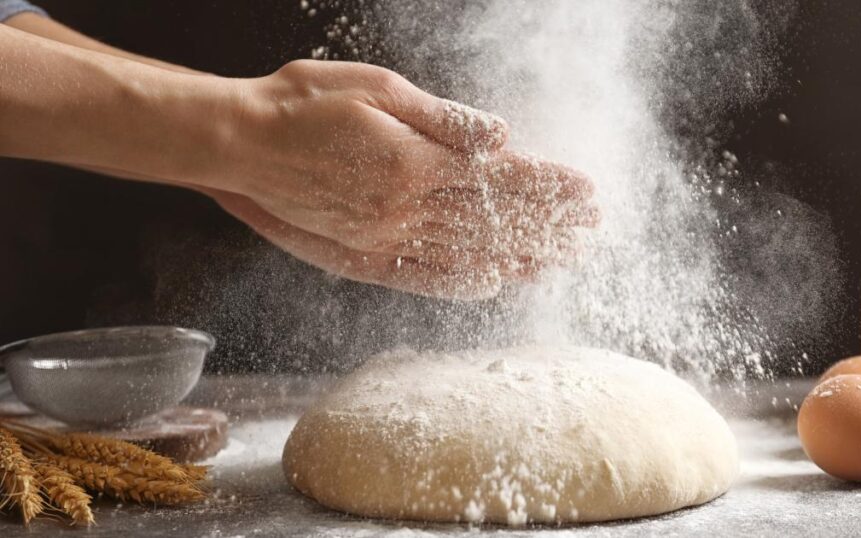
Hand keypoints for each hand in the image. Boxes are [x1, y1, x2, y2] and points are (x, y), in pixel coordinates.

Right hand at [204, 60, 598, 298]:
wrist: (237, 144)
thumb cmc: (303, 104)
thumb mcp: (377, 90)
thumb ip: (443, 120)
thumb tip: (502, 137)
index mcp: (413, 163)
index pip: (499, 181)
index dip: (548, 187)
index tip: (586, 192)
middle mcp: (403, 209)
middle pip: (491, 222)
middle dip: (547, 225)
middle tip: (590, 230)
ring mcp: (382, 238)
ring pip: (465, 253)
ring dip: (518, 257)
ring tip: (559, 260)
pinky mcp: (362, 254)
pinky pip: (422, 276)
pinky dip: (462, 282)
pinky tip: (494, 283)